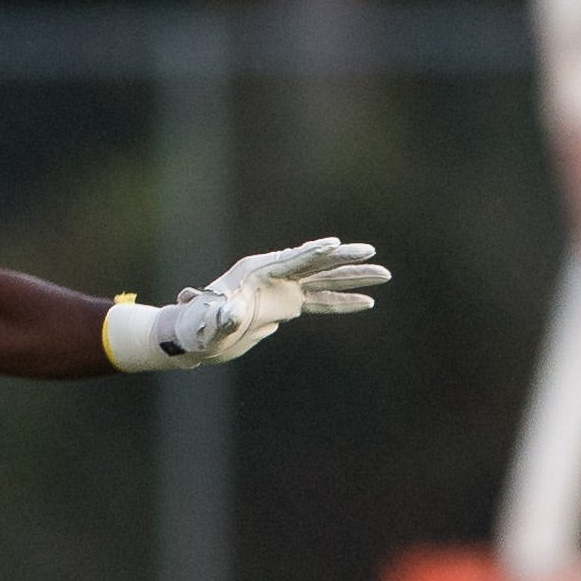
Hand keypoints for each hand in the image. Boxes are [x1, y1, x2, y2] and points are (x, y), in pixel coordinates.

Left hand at [100, 238, 388, 371]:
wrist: (195, 336)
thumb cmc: (196, 325)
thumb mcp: (206, 323)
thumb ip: (221, 316)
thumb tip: (233, 313)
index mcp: (256, 271)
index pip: (291, 260)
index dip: (313, 253)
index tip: (337, 244)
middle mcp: (274, 275)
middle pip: (315, 264)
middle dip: (344, 260)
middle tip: (372, 253)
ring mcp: (283, 290)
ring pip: (324, 280)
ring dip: (353, 278)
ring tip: (384, 274)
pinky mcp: (287, 306)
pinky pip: (321, 302)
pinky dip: (342, 302)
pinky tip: (367, 302)